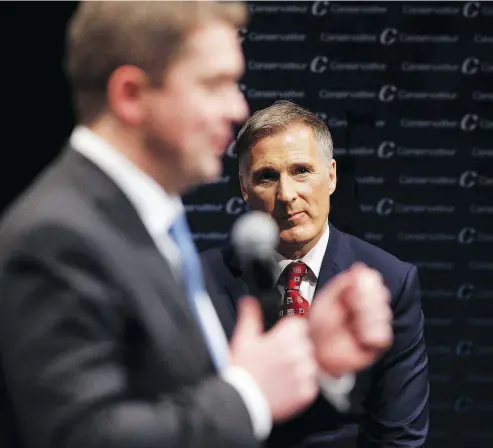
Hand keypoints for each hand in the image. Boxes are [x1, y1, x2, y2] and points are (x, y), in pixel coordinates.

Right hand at [229, 296, 318, 422]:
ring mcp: (305, 374)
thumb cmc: (242, 372)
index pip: (300, 325)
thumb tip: (249, 302)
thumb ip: (250, 317)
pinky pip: (311, 383)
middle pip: (305, 343)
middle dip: (294, 348)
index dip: (289, 331)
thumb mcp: (243, 339)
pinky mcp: (307, 392)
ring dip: (299, 366)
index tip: (282, 337)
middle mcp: (299, 354)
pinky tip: (284, 386)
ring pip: (310, 363)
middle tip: (276, 358)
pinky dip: (301, 385)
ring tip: (279, 374)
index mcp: (285, 338)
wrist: (242, 403)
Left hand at [309, 263, 392, 377]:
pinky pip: (384, 335)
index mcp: (358, 293)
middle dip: (365, 301)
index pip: (373, 280)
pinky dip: (371, 333)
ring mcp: (374, 324)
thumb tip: (360, 267)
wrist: (315, 349)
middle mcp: (369, 306)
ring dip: (367, 317)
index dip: (367, 284)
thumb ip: (343, 284)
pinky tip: (360, 336)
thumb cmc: (319, 323)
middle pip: (382, 295)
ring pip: (384, 313)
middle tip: (350, 308)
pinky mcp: (376, 343)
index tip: (354, 289)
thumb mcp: (327, 299)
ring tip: (353, 325)